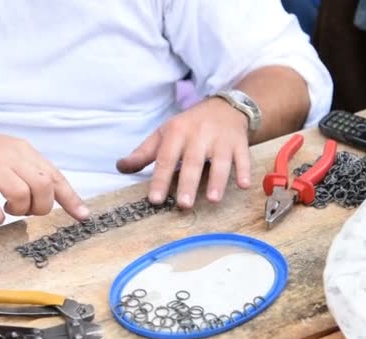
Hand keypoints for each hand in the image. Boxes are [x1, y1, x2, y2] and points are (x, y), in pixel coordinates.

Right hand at [0, 118, 89, 223]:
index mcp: (23, 151)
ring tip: (8, 209)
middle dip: (41, 207)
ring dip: (19, 211)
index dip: (71, 198)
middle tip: (27, 210)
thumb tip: (50, 193)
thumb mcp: (8, 153)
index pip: (55, 176)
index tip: (82, 216)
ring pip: (22, 195)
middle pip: (44, 186)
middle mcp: (11, 157)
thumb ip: (28, 170)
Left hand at [116, 98, 251, 207]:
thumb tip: (120, 167)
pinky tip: (244, 185)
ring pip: (220, 161)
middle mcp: (199, 135)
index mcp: (176, 133)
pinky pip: (243, 157)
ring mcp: (221, 139)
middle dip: (188, 183)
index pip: (166, 159)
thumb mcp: (163, 134)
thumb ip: (143, 153)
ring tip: (213, 199)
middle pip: (193, 162)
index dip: (160, 180)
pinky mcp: (240, 143)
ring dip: (217, 181)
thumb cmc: (189, 126)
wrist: (225, 107)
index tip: (155, 199)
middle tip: (184, 205)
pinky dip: (245, 171)